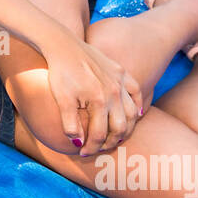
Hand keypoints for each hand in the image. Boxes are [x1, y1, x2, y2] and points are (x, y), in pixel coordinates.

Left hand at [39, 34, 144, 156]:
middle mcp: (114, 92)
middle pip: (120, 127)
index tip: (83, 153)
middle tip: (100, 148)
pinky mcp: (120, 71)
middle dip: (110, 142)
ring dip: (126, 128)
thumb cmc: (60, 73)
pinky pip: (135, 92)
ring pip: (132, 113)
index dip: (91, 147)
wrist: (62, 45)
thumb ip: (70, 125)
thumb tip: (78, 144)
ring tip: (115, 137)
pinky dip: (137, 105)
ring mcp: (120, 81)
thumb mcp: (61, 100)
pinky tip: (135, 115)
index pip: (99, 134)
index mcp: (99, 101)